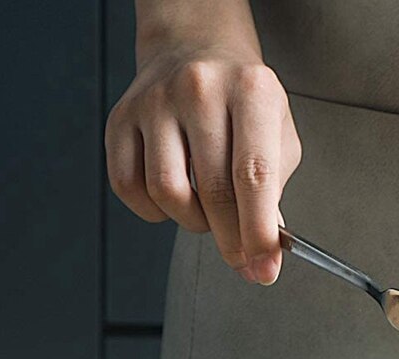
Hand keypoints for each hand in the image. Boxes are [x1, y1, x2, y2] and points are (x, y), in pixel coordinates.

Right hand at [105, 19, 300, 284]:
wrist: (196, 50)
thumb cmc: (244, 103)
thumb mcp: (277, 137)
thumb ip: (273, 195)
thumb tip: (262, 255)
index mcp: (252, 91)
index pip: (254, 175)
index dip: (258, 232)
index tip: (264, 268)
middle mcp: (200, 90)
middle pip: (213, 191)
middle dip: (232, 241)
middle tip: (242, 259)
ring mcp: (155, 102)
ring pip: (168, 193)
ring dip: (193, 222)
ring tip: (209, 213)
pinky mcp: (121, 119)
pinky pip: (130, 188)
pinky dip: (155, 211)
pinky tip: (175, 200)